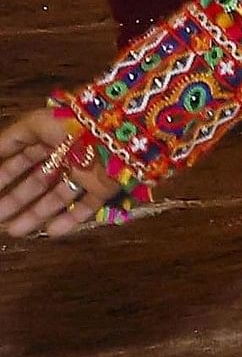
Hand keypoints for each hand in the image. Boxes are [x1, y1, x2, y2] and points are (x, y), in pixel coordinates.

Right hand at [0, 109, 124, 238]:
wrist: (115, 134)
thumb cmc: (71, 125)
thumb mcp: (36, 124)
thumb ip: (13, 138)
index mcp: (51, 137)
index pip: (23, 159)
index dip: (5, 175)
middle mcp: (66, 156)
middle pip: (37, 181)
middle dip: (16, 200)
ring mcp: (86, 172)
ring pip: (58, 197)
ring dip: (36, 214)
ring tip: (15, 231)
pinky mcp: (105, 187)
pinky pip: (86, 206)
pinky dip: (70, 219)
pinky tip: (50, 232)